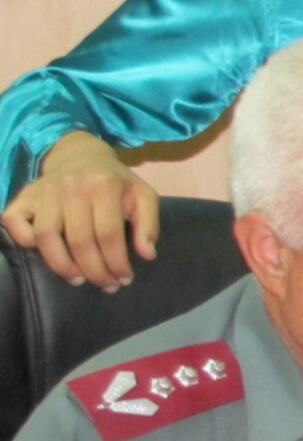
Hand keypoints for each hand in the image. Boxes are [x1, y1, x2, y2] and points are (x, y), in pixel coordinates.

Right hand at [0, 131, 159, 291]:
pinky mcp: (24, 196)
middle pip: (80, 241)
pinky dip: (26, 242)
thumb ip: (149, 224)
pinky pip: (15, 223)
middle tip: (106, 285)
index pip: (109, 235)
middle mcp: (71, 187)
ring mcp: (44, 191)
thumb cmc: (115, 181)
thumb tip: (148, 254)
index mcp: (104, 185)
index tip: (124, 279)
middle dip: (95, 271)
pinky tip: (48, 255)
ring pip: (46, 237)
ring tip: (79, 279)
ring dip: (62, 266)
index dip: (117, 263)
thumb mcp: (142, 195)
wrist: (80, 155)